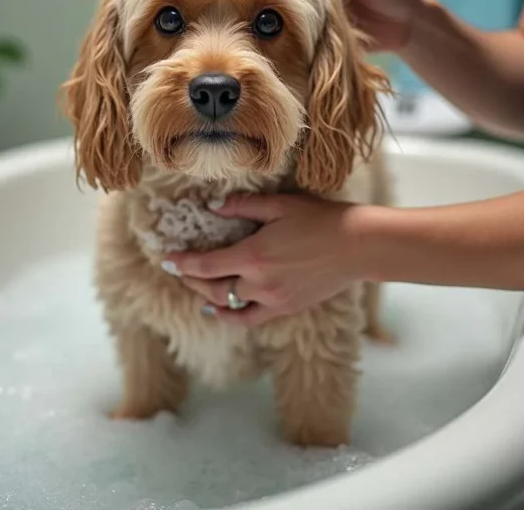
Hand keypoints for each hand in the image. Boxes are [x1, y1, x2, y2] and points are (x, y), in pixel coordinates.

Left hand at [161, 194, 363, 325]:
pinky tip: (222, 311)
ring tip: (198, 291)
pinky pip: (251, 319)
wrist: (356, 246)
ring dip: (209, 299)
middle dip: (192, 280)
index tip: (167, 260)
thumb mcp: (279, 205)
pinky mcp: (287, 308)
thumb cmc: (319, 220)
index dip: (182, 264)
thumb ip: (243, 206)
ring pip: (230, 306)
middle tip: (180, 271)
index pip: (206, 265)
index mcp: (253, 255)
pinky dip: (233, 316)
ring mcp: (274, 300)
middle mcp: (259, 283)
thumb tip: (214, 207)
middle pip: (213, 288)